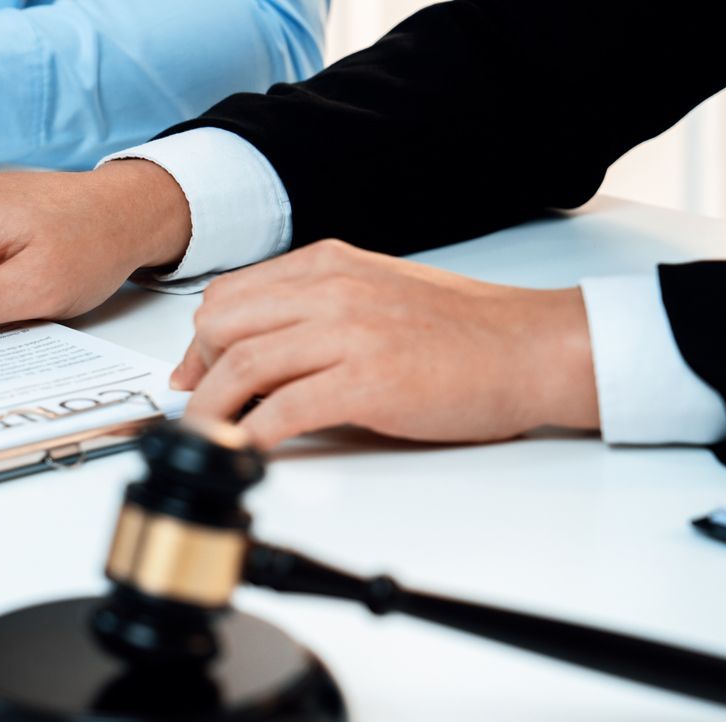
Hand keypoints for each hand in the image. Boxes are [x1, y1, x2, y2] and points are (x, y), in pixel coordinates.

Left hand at [173, 240, 598, 447]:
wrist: (532, 347)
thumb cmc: (465, 330)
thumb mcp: (378, 293)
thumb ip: (320, 309)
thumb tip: (265, 345)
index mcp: (330, 266)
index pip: (232, 295)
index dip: (201, 341)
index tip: (193, 373)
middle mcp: (331, 290)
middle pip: (223, 325)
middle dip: (199, 372)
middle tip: (197, 408)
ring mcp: (348, 333)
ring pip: (242, 366)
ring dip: (212, 410)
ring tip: (206, 438)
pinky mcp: (368, 380)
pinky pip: (283, 409)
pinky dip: (252, 435)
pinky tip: (247, 452)